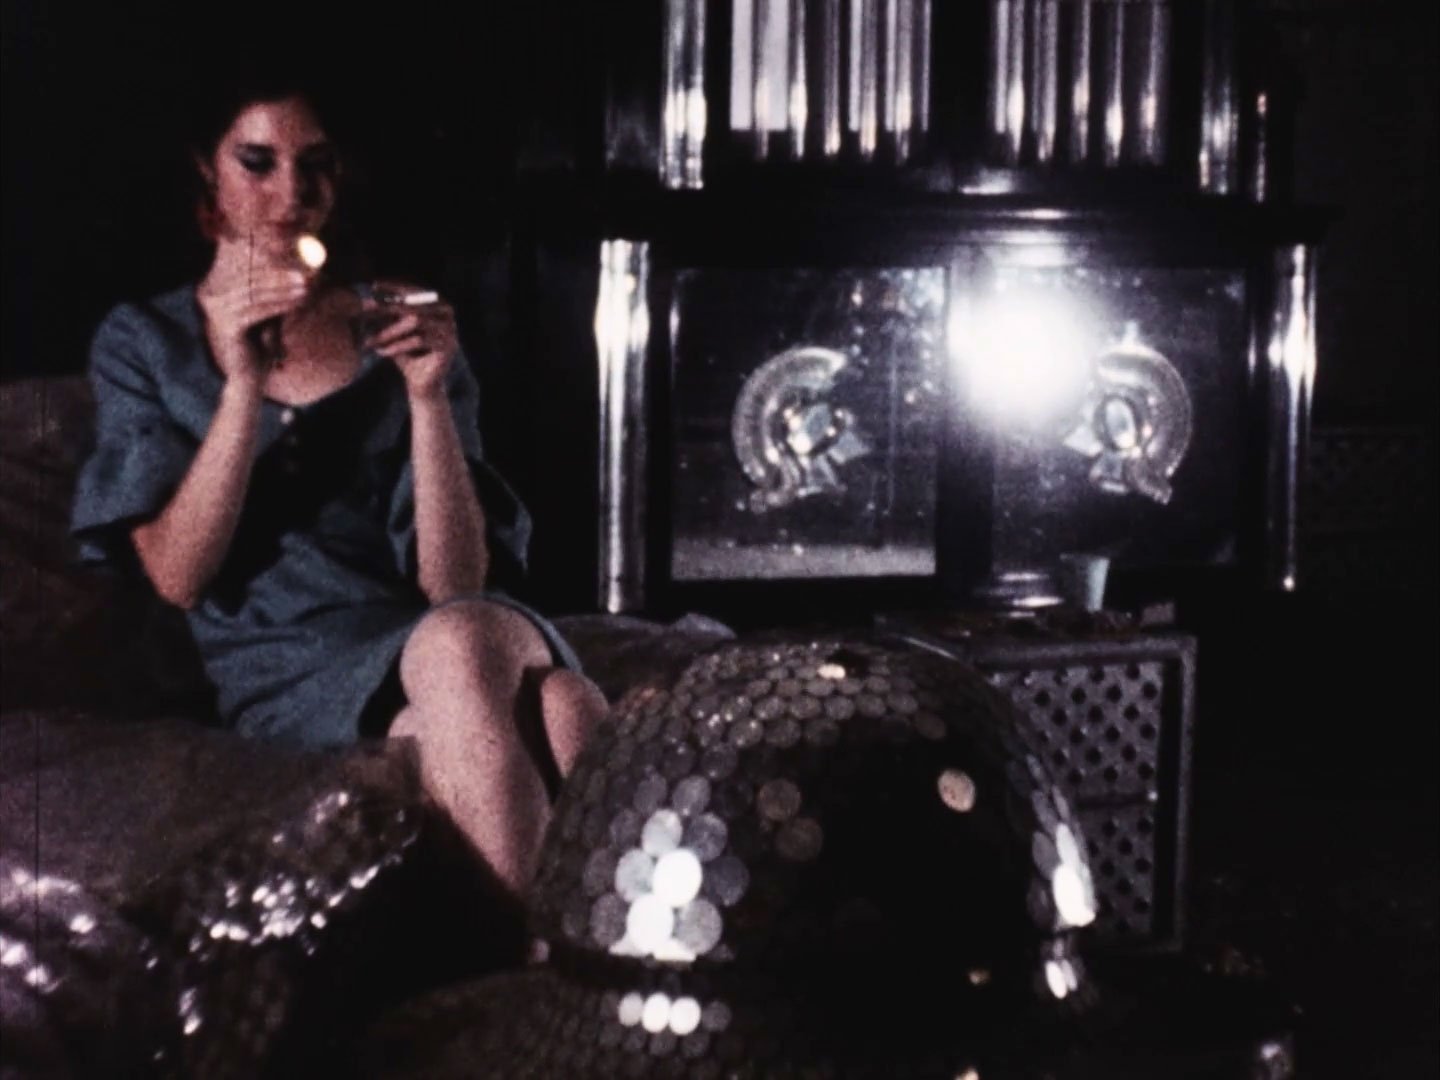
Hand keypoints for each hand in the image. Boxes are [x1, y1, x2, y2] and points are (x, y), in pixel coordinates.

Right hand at [197, 264, 309, 385]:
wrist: (247, 377)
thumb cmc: (258, 342)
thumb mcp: (264, 310)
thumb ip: (269, 289)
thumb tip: (289, 264)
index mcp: (213, 288)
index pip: (243, 267)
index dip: (269, 261)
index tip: (295, 257)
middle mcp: (209, 296)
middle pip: (249, 277)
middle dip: (279, 274)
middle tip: (304, 271)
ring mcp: (215, 310)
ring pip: (255, 292)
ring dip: (283, 288)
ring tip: (305, 285)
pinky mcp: (225, 325)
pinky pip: (257, 310)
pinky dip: (279, 304)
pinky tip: (298, 301)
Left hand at [362, 283, 458, 398]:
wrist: (422, 384)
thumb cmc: (407, 354)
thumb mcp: (395, 330)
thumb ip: (388, 314)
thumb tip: (368, 296)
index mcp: (437, 303)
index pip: (414, 290)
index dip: (394, 287)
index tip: (374, 286)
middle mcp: (447, 313)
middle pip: (414, 304)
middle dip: (387, 307)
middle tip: (366, 311)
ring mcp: (450, 329)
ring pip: (415, 321)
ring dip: (390, 330)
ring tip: (370, 340)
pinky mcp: (448, 346)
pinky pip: (419, 340)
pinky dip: (397, 345)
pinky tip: (381, 352)